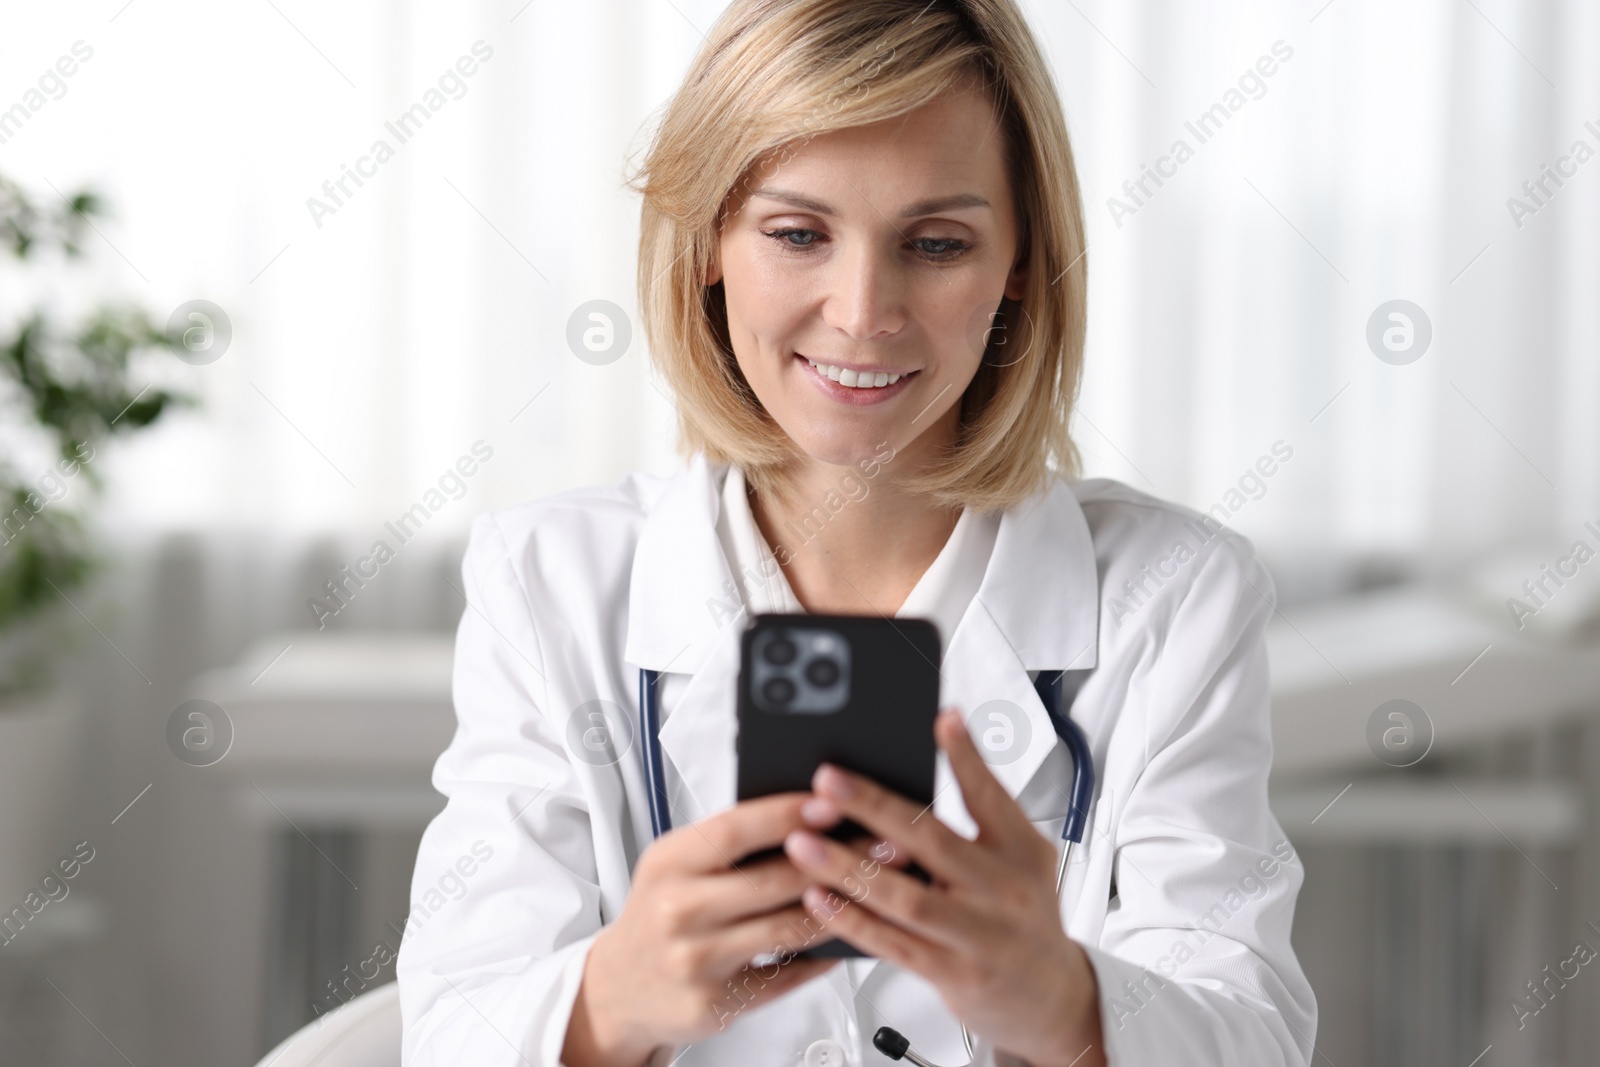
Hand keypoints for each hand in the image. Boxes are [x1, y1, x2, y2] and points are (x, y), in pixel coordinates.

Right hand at [563, 793, 891, 1066]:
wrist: (620, 986)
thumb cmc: (661, 912)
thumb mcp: (675, 865)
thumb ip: (727, 843)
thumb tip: (807, 813)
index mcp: (669, 862)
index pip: (735, 831)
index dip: (788, 814)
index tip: (835, 802)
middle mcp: (679, 910)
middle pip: (773, 880)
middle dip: (838, 859)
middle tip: (886, 844)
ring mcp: (696, 960)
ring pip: (787, 930)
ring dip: (843, 908)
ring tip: (879, 888)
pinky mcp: (715, 1004)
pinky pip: (786, 977)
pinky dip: (822, 957)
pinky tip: (849, 940)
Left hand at [781, 707, 1106, 1066]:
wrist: (1053, 998)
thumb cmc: (1024, 917)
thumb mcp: (1023, 857)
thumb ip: (985, 811)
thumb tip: (944, 740)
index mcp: (1020, 850)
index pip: (991, 796)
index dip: (966, 757)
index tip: (940, 720)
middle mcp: (1003, 888)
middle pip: (932, 840)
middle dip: (873, 807)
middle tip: (827, 781)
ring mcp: (980, 934)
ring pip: (905, 897)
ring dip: (848, 867)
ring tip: (803, 842)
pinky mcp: (955, 975)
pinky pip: (895, 944)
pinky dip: (853, 920)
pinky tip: (819, 898)